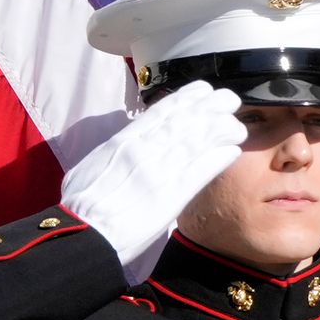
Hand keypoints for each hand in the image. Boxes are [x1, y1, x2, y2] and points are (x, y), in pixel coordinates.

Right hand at [60, 81, 245, 278]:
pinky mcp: (170, 196)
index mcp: (122, 142)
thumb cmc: (82, 203)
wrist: (85, 230)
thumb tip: (128, 143)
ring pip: (194, 143)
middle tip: (229, 99)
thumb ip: (116, 151)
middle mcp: (143, 151)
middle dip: (209, 108)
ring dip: (219, 131)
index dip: (184, 99)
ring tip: (236, 125)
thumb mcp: (93, 164)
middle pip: (182, 122)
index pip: (159, 113)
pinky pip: (199, 173)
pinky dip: (217, 159)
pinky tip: (232, 151)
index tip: (201, 90)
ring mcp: (158, 172)